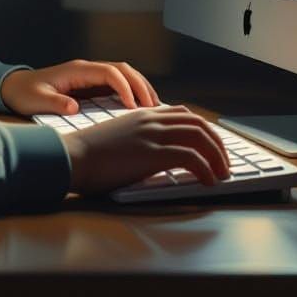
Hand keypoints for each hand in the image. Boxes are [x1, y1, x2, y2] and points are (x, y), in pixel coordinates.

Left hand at [0, 59, 161, 116]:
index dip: (124, 87)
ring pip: (123, 74)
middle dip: (140, 85)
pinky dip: (132, 92)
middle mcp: (87, 70)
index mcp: (77, 70)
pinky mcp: (91, 85)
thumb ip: (55, 102)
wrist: (14, 87)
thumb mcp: (37, 100)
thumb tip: (74, 107)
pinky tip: (140, 107)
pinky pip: (117, 84)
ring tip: (154, 106)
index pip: (109, 72)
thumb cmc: (24, 93)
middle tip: (154, 106)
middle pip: (122, 69)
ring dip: (140, 87)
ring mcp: (90, 76)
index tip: (133, 106)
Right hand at [63, 107, 230, 195]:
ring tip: (222, 173)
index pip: (184, 114)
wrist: (72, 157)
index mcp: (142, 115)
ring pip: (199, 137)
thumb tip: (154, 153)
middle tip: (224, 162)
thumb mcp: (117, 137)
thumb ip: (138, 137)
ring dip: (216, 156)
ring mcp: (152, 135)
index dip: (203, 130)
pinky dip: (206, 169)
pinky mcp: (151, 153)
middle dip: (216, 143)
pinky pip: (190, 157)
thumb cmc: (89, 154)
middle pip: (197, 124)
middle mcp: (151, 120)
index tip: (211, 147)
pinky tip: (209, 182)